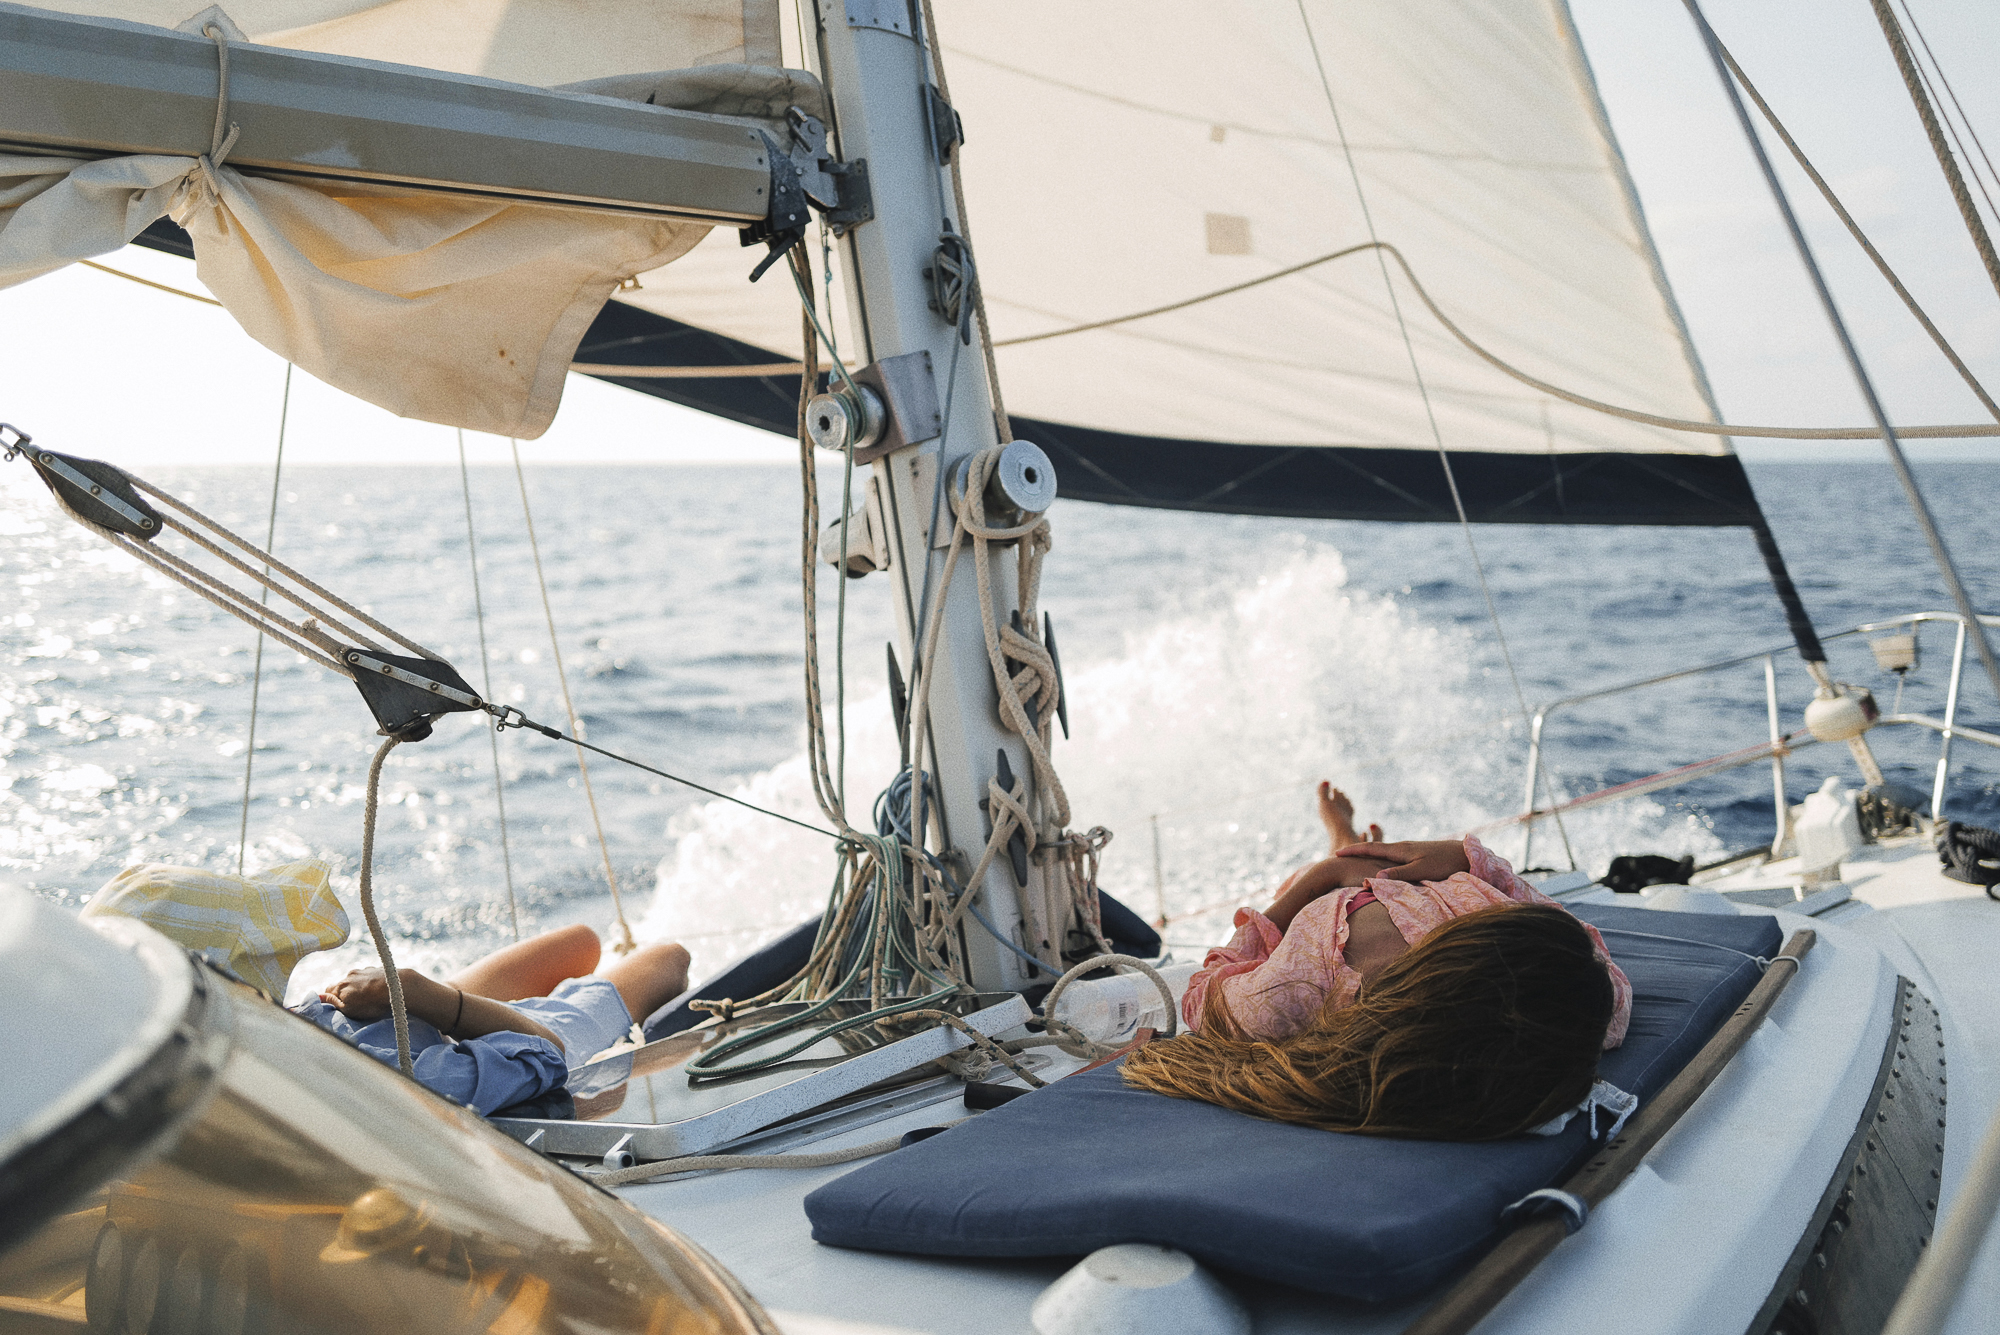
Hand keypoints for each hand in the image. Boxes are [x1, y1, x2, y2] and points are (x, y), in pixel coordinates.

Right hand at [321, 967, 393, 1019]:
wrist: (397, 988)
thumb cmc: (371, 1003)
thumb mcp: (348, 1009)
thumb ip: (333, 1002)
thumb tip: (320, 997)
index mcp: (341, 986)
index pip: (327, 991)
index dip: (330, 998)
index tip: (337, 1005)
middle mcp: (350, 975)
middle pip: (342, 984)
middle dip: (346, 992)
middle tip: (355, 1003)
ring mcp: (364, 970)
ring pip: (356, 979)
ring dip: (358, 986)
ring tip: (368, 997)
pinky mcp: (376, 969)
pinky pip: (368, 976)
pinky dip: (370, 982)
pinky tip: (377, 989)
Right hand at [1332, 839, 1469, 884]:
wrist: (1466, 854)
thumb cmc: (1445, 863)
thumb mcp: (1421, 871)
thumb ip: (1399, 874)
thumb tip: (1376, 877)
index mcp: (1400, 850)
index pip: (1371, 848)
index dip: (1354, 851)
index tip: (1336, 853)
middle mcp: (1403, 847)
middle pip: (1374, 848)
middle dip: (1357, 850)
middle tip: (1340, 854)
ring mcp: (1410, 850)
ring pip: (1384, 852)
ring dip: (1369, 854)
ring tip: (1356, 857)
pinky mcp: (1417, 855)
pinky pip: (1393, 856)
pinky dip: (1381, 858)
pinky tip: (1383, 863)